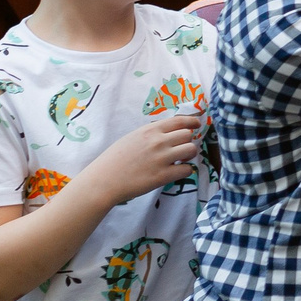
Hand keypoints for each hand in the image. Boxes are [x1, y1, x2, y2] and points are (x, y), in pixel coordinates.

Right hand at [87, 115, 202, 200]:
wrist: (103, 180)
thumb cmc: (114, 159)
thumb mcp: (132, 137)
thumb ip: (151, 133)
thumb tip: (169, 132)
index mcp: (150, 130)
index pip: (180, 120)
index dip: (192, 122)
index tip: (196, 125)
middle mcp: (158, 141)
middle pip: (188, 135)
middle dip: (187, 141)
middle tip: (182, 148)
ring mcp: (162, 158)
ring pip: (191, 150)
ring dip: (189, 155)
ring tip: (181, 160)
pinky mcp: (163, 176)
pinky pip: (187, 169)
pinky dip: (186, 170)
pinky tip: (177, 172)